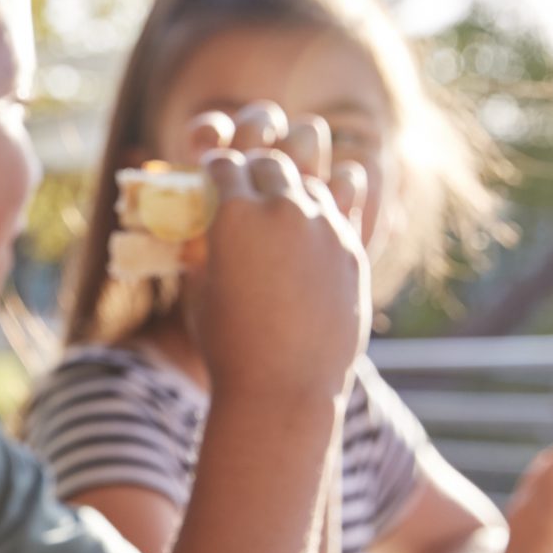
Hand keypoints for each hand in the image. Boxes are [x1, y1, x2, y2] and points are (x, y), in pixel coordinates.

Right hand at [178, 102, 369, 400]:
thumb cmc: (228, 346)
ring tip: (284, 204)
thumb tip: (202, 230)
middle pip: (269, 163)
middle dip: (255, 169)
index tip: (213, 176)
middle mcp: (280, 208)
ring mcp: (323, 225)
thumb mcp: (200, 290)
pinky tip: (321, 211)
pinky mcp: (352, 247)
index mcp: (232, 213)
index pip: (223, 164)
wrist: (285, 389)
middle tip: (249, 184)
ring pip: (310, 180)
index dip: (215, 168)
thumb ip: (204, 250)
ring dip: (293, 186)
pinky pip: (345, 205)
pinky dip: (327, 205)